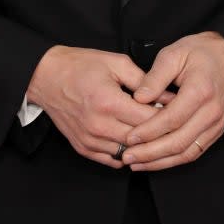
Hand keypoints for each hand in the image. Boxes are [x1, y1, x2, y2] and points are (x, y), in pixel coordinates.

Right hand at [26, 45, 175, 168]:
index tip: (178, 110)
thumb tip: (167, 96)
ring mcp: (89, 140)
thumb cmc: (79, 65)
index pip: (148, 120)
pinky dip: (126, 153)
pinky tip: (132, 140)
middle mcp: (98, 125)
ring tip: (153, 132)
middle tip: (171, 123)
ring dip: (143, 145)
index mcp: (108, 101)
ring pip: (129, 154)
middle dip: (159, 133)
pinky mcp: (83, 148)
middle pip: (141, 140)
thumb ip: (143, 80)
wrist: (46, 76)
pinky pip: (113, 160)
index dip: (167, 116)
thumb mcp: (114, 62)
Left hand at [119, 31, 223, 171]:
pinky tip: (156, 160)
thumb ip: (155, 77)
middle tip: (128, 156)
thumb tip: (139, 98)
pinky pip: (194, 151)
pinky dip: (174, 159)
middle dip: (150, 153)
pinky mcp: (215, 131)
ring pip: (187, 152)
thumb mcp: (173, 53)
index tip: (129, 137)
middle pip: (179, 141)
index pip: (171, 119)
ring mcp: (215, 124)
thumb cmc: (199, 52)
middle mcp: (211, 112)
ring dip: (160, 161)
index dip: (149, 131)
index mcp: (200, 91)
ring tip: (137, 163)